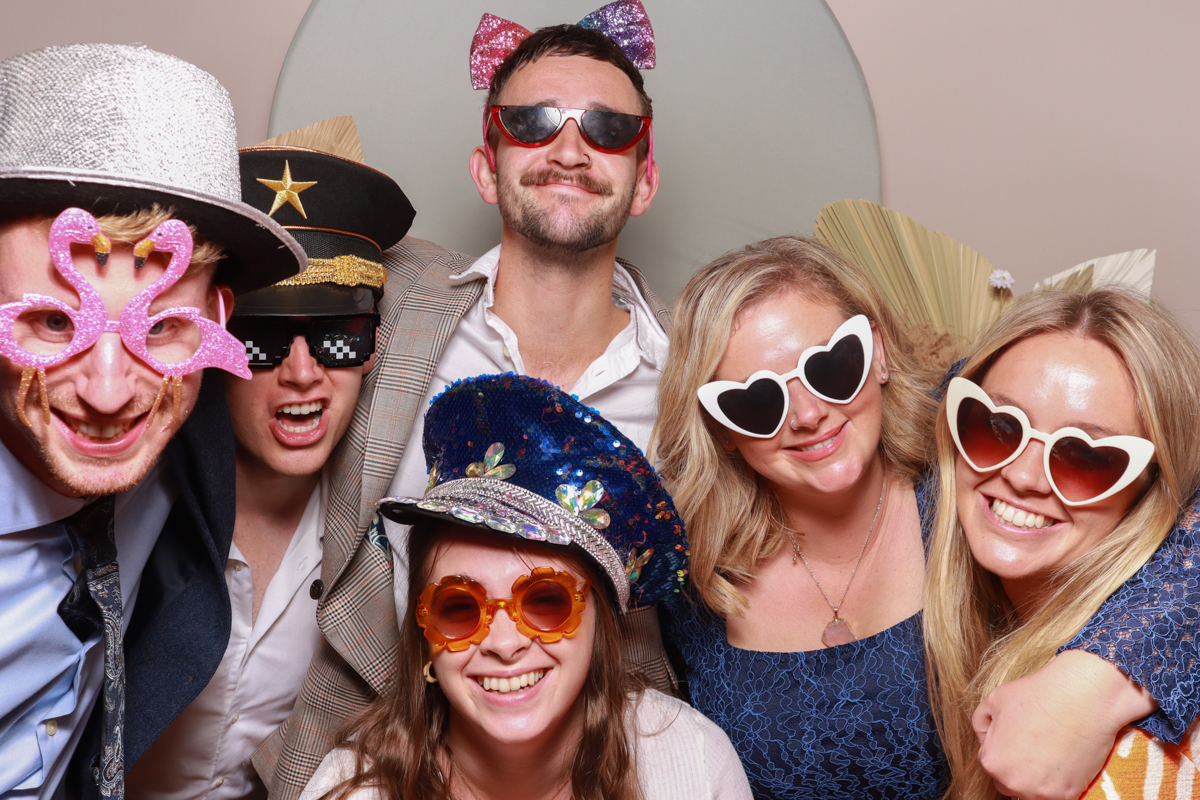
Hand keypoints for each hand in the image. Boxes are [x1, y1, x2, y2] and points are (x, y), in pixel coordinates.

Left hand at [972, 650, 1155, 799]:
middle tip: (1033, 745)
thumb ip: (980, 725)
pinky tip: (1063, 761)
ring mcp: (1043, 792)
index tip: (1017, 737)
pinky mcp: (1069, 795)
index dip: (1003, 748)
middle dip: (1016, 767)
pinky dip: (1058, 782)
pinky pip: (1056, 794)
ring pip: (1032, 791)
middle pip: (1009, 782)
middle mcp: (1014, 782)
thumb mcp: (993, 701)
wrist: (1081, 698)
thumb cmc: (1037, 696)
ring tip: (1049, 753)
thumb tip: (984, 741)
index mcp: (992, 762)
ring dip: (1036, 778)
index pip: (990, 764)